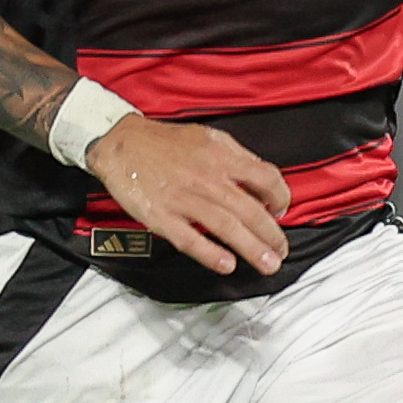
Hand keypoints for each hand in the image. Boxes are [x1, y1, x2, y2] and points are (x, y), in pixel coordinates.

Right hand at [91, 114, 290, 275]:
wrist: (121, 143)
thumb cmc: (167, 143)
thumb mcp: (209, 137)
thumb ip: (238, 159)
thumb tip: (264, 184)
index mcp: (221, 156)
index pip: (265, 177)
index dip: (280, 197)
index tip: (281, 211)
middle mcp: (207, 178)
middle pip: (249, 210)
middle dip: (271, 234)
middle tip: (281, 251)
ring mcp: (183, 199)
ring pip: (225, 226)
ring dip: (251, 248)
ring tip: (268, 264)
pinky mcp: (160, 216)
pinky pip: (188, 238)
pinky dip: (209, 252)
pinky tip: (227, 264)